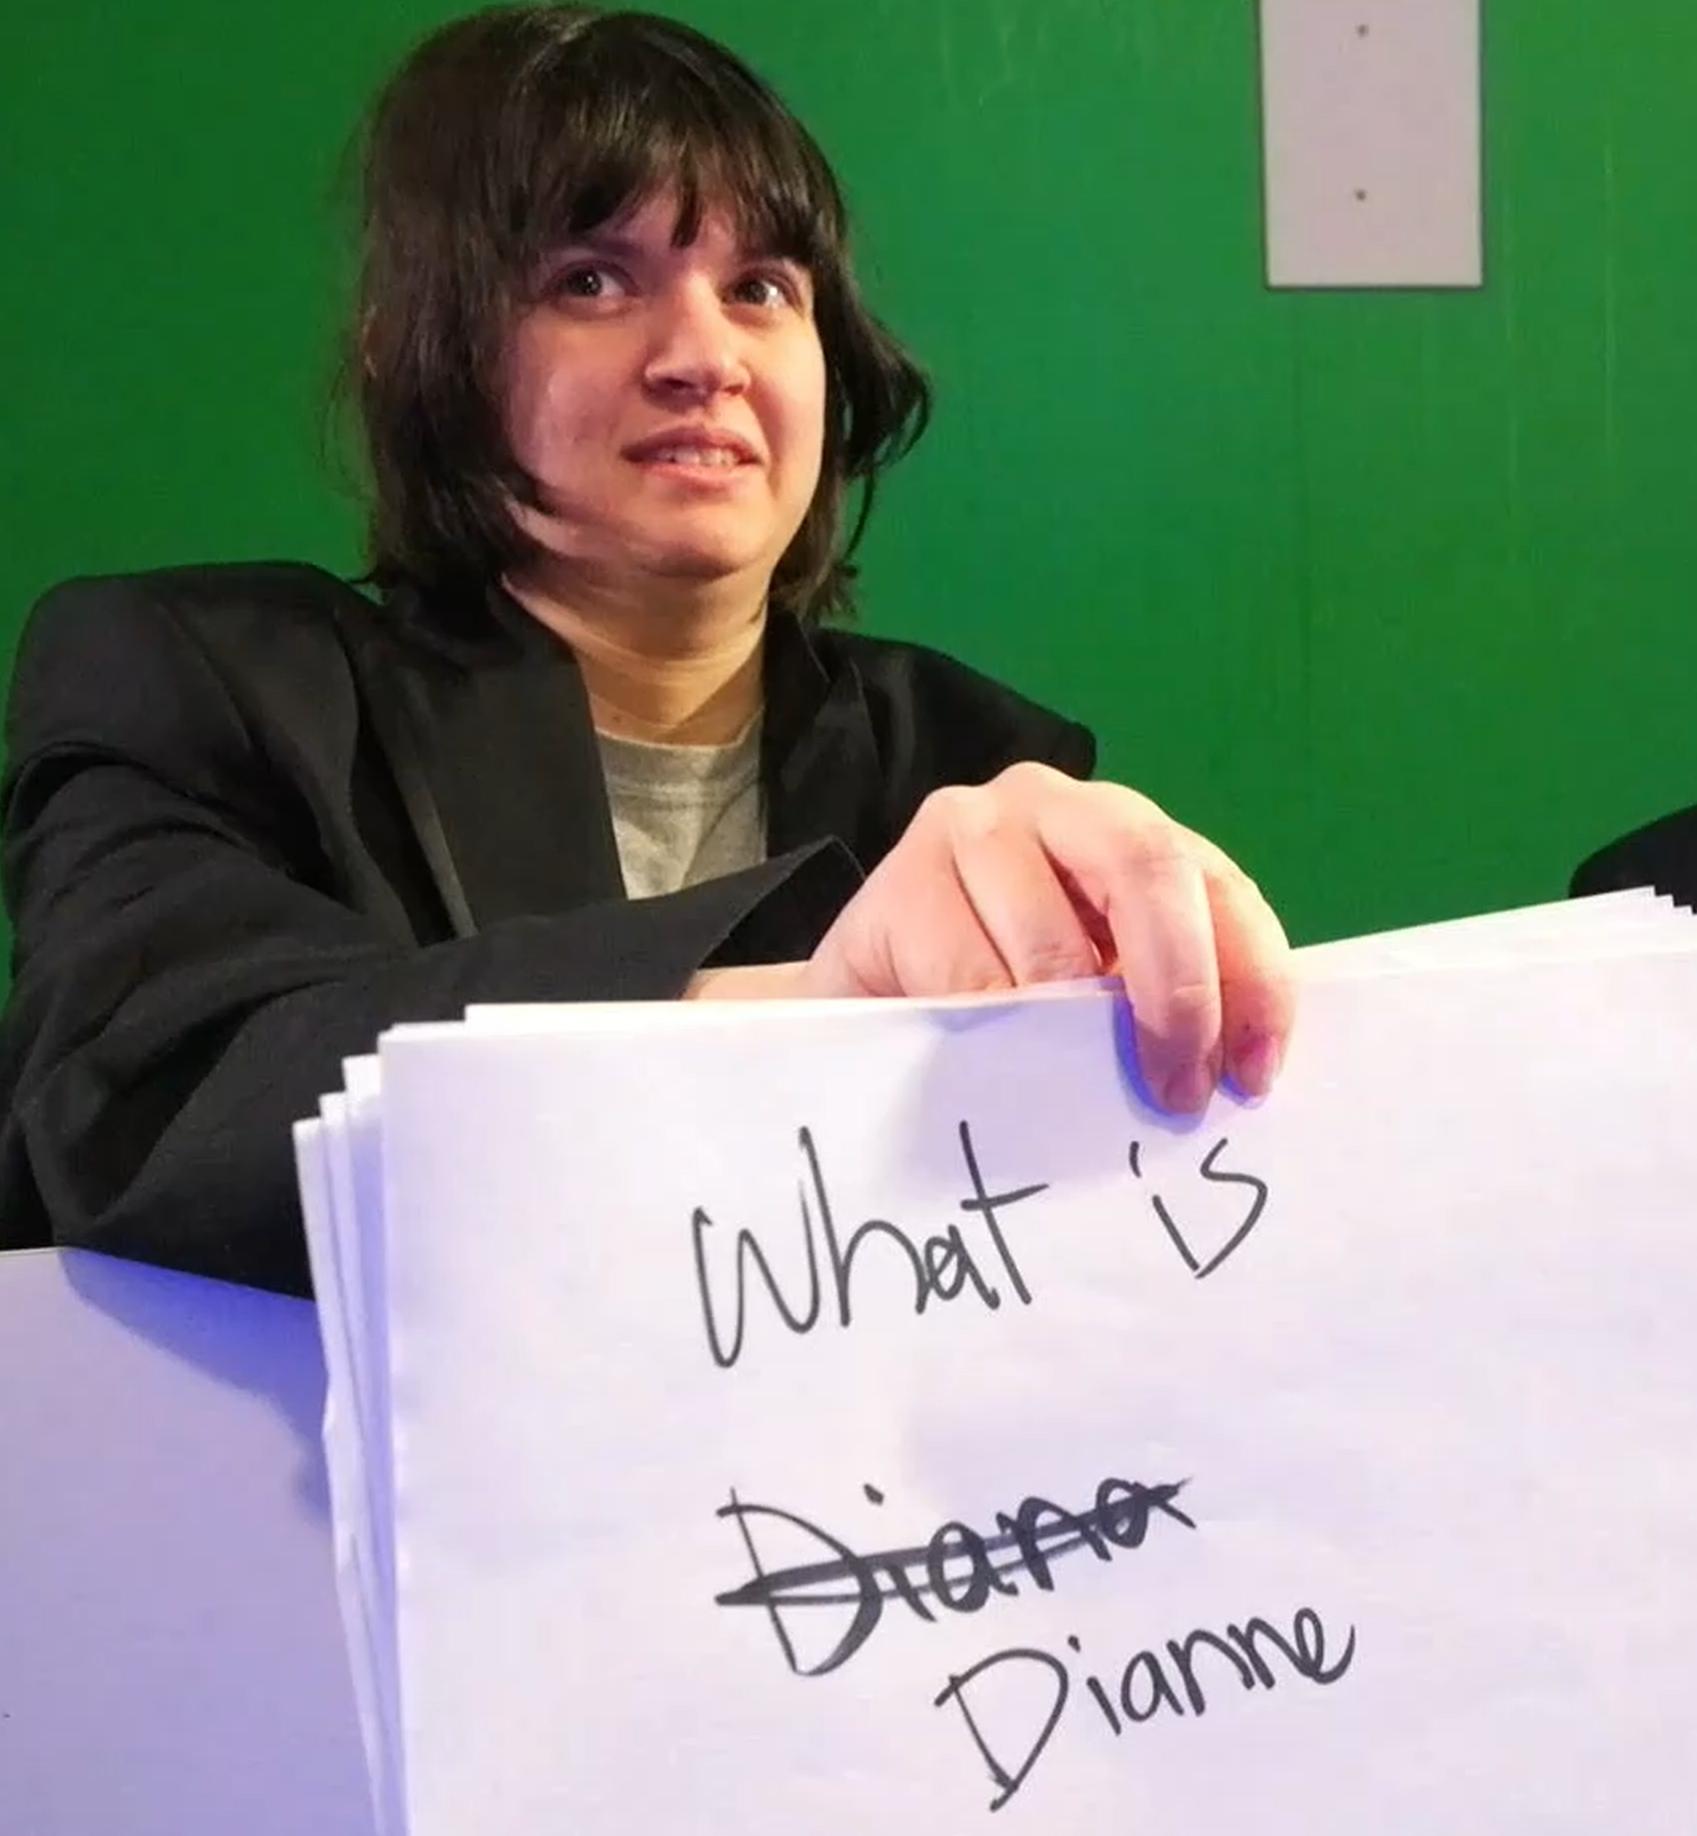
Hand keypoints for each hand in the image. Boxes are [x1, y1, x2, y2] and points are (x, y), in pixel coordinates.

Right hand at [803, 762, 1291, 1110]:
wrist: (865, 987)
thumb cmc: (997, 991)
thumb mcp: (1096, 986)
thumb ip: (1161, 1000)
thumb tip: (1233, 1074)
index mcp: (1125, 828)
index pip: (1218, 884)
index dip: (1253, 981)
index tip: (1251, 1077)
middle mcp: (1054, 803)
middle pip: (1148, 869)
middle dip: (1180, 993)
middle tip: (1176, 1091)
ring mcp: (970, 828)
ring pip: (1054, 944)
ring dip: (1079, 1039)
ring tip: (1079, 1099)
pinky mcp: (900, 882)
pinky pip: (971, 981)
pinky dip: (1001, 1041)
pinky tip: (999, 1073)